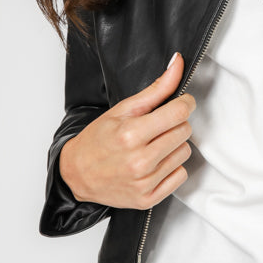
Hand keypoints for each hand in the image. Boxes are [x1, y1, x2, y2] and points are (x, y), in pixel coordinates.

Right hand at [59, 53, 194, 208]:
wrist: (76, 174)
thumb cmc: (98, 139)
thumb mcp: (123, 109)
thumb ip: (157, 88)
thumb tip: (179, 63)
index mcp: (131, 134)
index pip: (180, 112)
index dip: (184, 103)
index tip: (179, 103)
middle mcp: (139, 161)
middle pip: (185, 131)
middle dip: (175, 124)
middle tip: (157, 127)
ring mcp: (144, 182)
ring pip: (184, 152)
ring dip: (173, 146)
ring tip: (152, 145)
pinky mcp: (148, 199)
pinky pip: (181, 176)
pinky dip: (171, 168)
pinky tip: (154, 163)